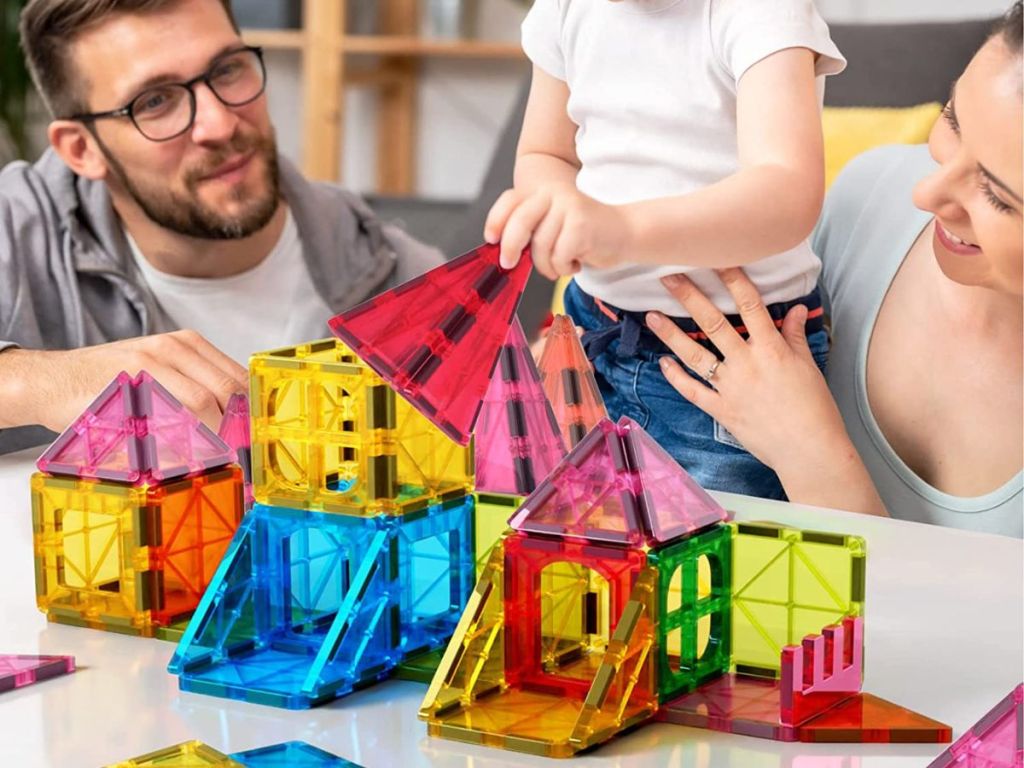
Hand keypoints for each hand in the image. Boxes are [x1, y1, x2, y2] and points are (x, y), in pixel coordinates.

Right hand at [0, 330, 247, 433]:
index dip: (250, 408)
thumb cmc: (110, 384)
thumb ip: (194, 388)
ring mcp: (151, 360)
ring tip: (215, 456)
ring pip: (203, 400)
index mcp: (188, 343)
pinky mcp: (130, 381)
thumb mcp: (158, 373)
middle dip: (238, 424)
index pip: (237, 376)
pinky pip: (170, 411)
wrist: (53, 381)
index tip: (254, 435)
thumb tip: (236, 423)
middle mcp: (174, 346)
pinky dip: (184, 434)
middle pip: (227, 388)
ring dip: (214, 432)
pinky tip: (184, 450)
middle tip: (240, 453)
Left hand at [484, 186, 630, 277]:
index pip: (510, 201)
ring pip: (540, 247)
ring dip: (548, 266)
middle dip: (510, 248)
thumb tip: (502, 252)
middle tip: (509, 264)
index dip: (495, 221)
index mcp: (543, 191)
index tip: (491, 240)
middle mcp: (554, 194)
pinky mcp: (580, 226)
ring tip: (561, 264)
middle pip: (519, 223)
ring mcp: (568, 207)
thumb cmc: (586, 234)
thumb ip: (531, 229)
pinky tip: (577, 262)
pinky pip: (558, 257)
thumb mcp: (553, 225)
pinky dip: (564, 268)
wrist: (626, 231)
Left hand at [645, 268, 845, 472]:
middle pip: (712, 323)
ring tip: (652, 316)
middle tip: (668, 276)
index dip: (732, 279)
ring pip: (695, 354)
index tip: (715, 259)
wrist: (809, 451)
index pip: (749, 305)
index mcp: (771, 349)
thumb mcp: (808, 367)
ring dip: (671, 334)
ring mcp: (730, 387)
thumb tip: (793, 309)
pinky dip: (676, 377)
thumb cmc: (815, 409)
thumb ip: (795, 336)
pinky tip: (663, 363)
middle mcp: (746, 364)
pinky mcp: (721, 410)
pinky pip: (693, 390)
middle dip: (689, 297)